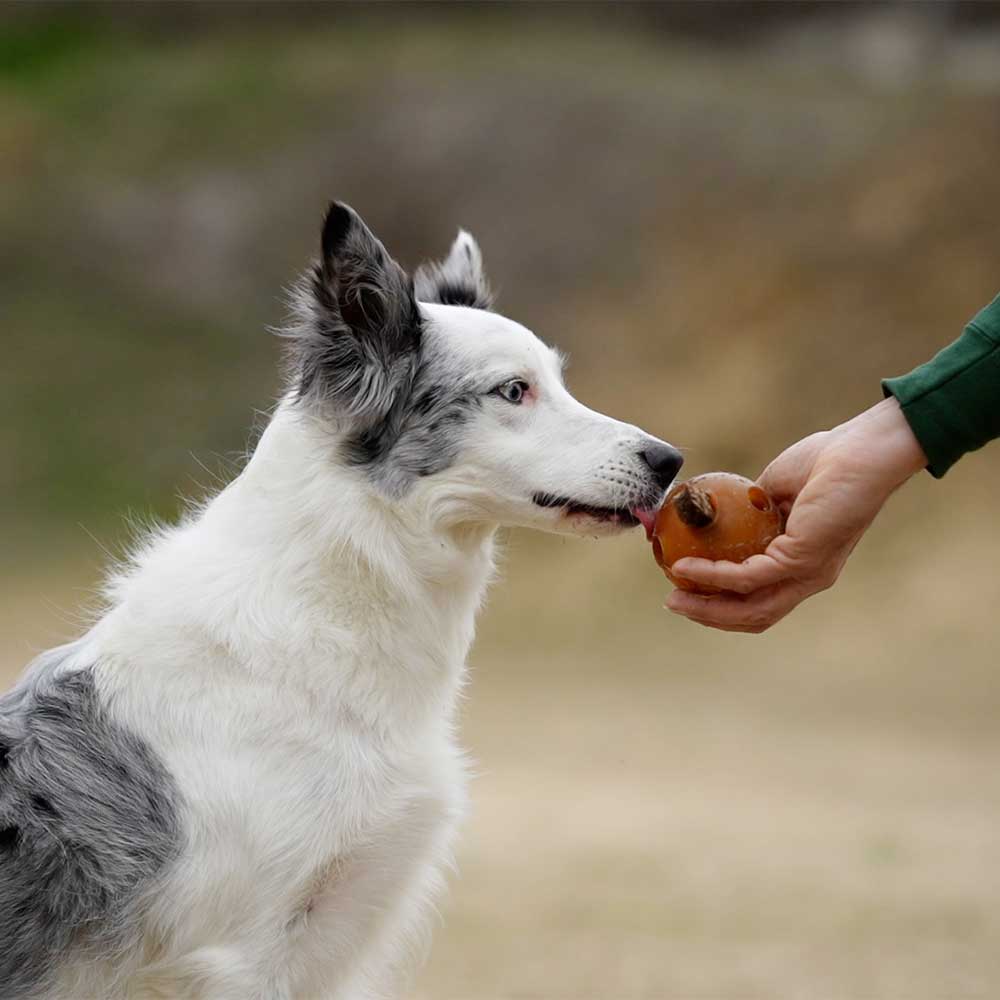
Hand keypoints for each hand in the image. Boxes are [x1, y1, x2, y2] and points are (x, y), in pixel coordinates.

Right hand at [665, 398, 926, 632]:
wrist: (863, 449)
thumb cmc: (828, 459)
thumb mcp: (776, 488)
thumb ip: (751, 508)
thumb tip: (721, 510)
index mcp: (805, 563)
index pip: (762, 598)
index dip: (724, 602)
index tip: (688, 590)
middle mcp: (809, 578)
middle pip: (753, 615)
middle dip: (710, 615)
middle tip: (675, 603)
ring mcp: (808, 573)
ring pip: (751, 608)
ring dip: (708, 609)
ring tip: (676, 598)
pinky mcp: (802, 560)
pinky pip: (748, 577)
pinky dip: (714, 576)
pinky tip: (687, 567)